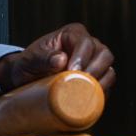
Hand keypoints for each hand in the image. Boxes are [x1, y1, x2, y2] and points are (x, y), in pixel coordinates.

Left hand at [0, 23, 114, 94]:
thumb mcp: (28, 60)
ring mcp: (94, 63)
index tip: (73, 71)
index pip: (86, 42)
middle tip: (81, 84)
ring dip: (101, 83)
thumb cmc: (26, 66)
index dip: (82, 57)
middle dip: (95, 70)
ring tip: (86, 93)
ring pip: (109, 70)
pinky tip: (90, 100)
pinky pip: (106, 86)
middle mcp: (88, 46)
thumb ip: (42, 58)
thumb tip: (61, 60)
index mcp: (72, 34)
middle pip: (104, 55)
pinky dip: (101, 93)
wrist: (25, 81)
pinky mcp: (95, 80)